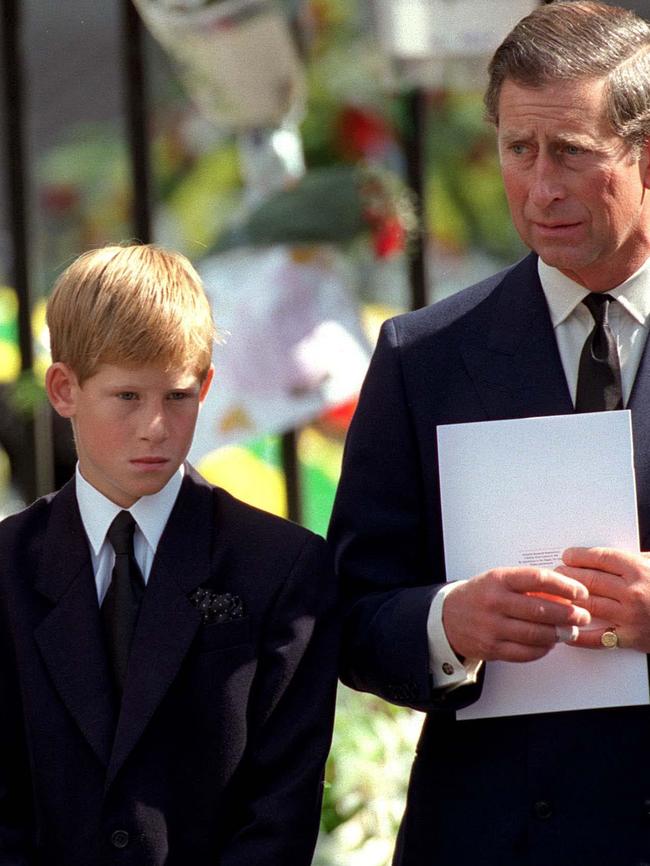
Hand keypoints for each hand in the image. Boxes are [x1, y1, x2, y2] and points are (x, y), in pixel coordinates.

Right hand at [442, 567, 590, 661]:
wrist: (448, 616)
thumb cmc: (480, 595)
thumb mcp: (500, 580)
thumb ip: (528, 586)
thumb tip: (564, 595)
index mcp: (499, 580)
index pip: (538, 579)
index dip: (564, 586)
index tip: (580, 592)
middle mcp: (495, 602)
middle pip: (540, 609)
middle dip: (568, 614)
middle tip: (583, 616)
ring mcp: (492, 627)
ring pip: (535, 634)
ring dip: (559, 634)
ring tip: (570, 632)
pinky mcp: (492, 648)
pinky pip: (525, 652)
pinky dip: (542, 649)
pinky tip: (550, 644)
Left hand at [557, 547, 649, 651]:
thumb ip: (633, 559)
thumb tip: (601, 557)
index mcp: (638, 569)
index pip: (599, 558)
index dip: (578, 556)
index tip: (566, 556)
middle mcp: (632, 591)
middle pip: (588, 580)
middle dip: (567, 576)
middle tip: (555, 574)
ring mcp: (630, 616)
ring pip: (588, 605)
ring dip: (567, 600)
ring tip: (556, 595)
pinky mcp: (631, 638)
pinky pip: (597, 638)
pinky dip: (578, 635)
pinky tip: (565, 629)